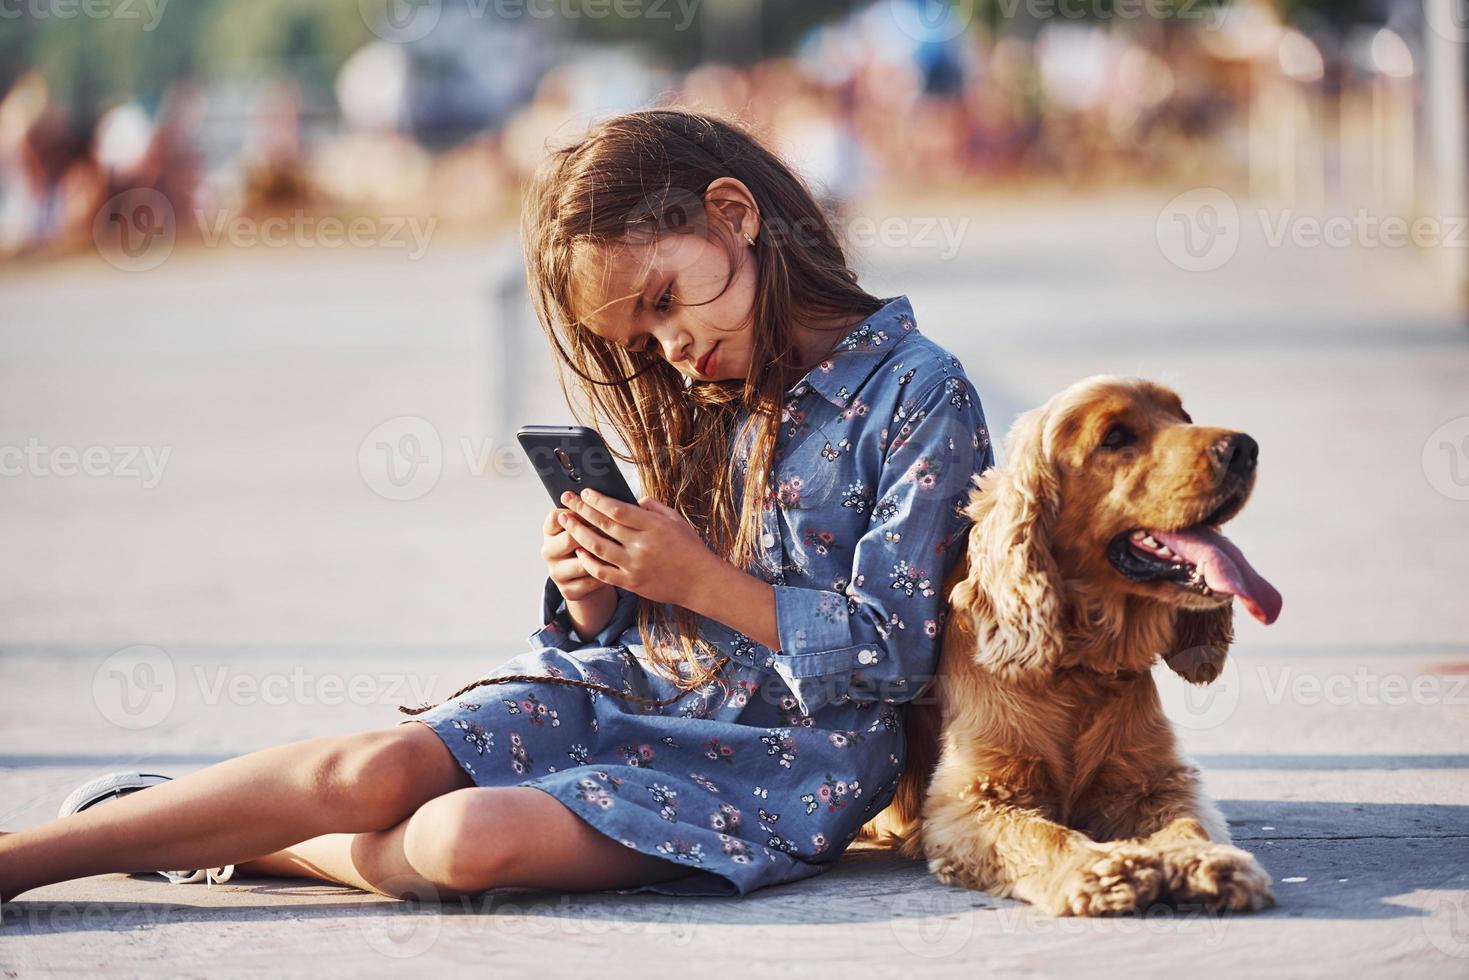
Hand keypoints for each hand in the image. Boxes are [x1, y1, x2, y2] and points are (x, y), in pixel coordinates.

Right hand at [541, 506, 614, 601]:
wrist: (584, 576)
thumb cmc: (591, 540)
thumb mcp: (586, 524)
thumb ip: (592, 512)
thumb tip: (615, 500)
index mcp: (550, 529)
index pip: (557, 516)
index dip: (579, 512)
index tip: (597, 508)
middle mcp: (548, 550)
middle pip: (570, 538)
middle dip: (594, 533)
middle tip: (616, 529)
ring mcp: (556, 572)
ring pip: (582, 562)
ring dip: (602, 556)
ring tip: (620, 549)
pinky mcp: (567, 590)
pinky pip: (590, 580)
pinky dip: (606, 573)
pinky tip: (617, 567)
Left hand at [556, 488, 722, 606]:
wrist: (701, 582)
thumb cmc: (689, 548)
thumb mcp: (675, 520)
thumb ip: (652, 507)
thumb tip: (630, 500)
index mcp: (653, 526)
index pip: (618, 509)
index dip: (597, 500)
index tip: (584, 492)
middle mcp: (642, 545)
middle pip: (603, 524)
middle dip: (580, 510)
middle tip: (565, 499)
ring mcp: (635, 565)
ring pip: (597, 547)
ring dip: (578, 532)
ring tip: (565, 521)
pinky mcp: (631, 583)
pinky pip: (602, 572)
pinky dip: (588, 561)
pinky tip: (579, 551)